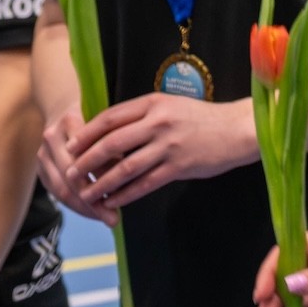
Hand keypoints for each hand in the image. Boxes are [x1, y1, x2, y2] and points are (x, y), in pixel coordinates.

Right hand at [38, 109, 118, 225]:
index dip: (103, 181)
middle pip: (70, 178)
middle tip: (113, 219)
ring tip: (104, 218)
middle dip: (93, 203)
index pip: (85, 159)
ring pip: (61, 189)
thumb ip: (113, 146)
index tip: (122, 200)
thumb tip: (126, 176)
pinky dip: (75, 203)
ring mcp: (42, 153)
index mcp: (70, 122)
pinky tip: (91, 211)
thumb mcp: (107, 123)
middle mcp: (51, 138)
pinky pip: (56, 191)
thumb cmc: (92, 116)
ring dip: (84, 207)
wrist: (60, 104)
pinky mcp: (39, 166)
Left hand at [65, 93, 254, 210]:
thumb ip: (143, 117)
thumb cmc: (201, 118)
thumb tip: (109, 134)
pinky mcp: (179, 167)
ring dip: (102, 183)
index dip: (86, 133)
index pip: (110, 118)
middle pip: (112, 143)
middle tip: (71, 174)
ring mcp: (168, 145)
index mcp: (153, 103)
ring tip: (86, 195)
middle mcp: (158, 122)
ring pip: (125, 167)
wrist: (236, 130)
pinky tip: (113, 202)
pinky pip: (145, 184)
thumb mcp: (170, 106)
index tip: (71, 146)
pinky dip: (125, 195)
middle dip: (86, 161)